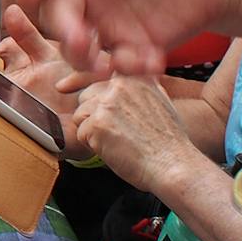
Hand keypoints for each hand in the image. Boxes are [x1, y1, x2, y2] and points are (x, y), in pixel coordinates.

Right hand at [15, 0, 233, 86]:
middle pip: (54, 12)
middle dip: (62, 29)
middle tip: (83, 40)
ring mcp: (107, 21)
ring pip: (77, 47)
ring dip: (86, 59)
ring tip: (110, 65)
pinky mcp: (130, 46)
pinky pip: (119, 63)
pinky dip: (131, 67)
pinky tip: (152, 61)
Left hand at [73, 74, 201, 191]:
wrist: (172, 164)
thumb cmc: (167, 141)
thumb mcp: (159, 100)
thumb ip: (138, 88)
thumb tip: (120, 80)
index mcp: (134, 76)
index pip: (98, 76)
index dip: (87, 88)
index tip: (70, 90)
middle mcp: (119, 85)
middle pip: (86, 97)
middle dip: (93, 115)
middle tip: (117, 132)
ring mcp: (107, 103)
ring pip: (80, 116)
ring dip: (92, 131)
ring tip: (117, 142)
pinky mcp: (97, 123)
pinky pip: (81, 135)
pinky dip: (92, 146)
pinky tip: (114, 150)